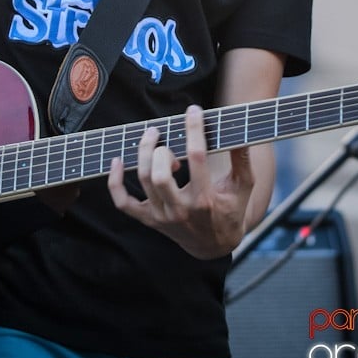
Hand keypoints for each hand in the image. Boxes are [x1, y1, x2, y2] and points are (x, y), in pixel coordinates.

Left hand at [107, 104, 253, 258]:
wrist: (215, 245)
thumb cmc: (231, 208)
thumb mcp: (243, 185)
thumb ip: (242, 158)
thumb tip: (241, 131)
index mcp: (206, 199)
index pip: (196, 158)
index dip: (194, 130)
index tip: (193, 111)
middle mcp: (181, 210)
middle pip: (160, 175)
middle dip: (159, 148)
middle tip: (162, 131)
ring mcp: (163, 216)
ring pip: (144, 180)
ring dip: (143, 153)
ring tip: (152, 138)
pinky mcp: (150, 219)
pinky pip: (123, 203)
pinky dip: (114, 182)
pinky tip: (117, 161)